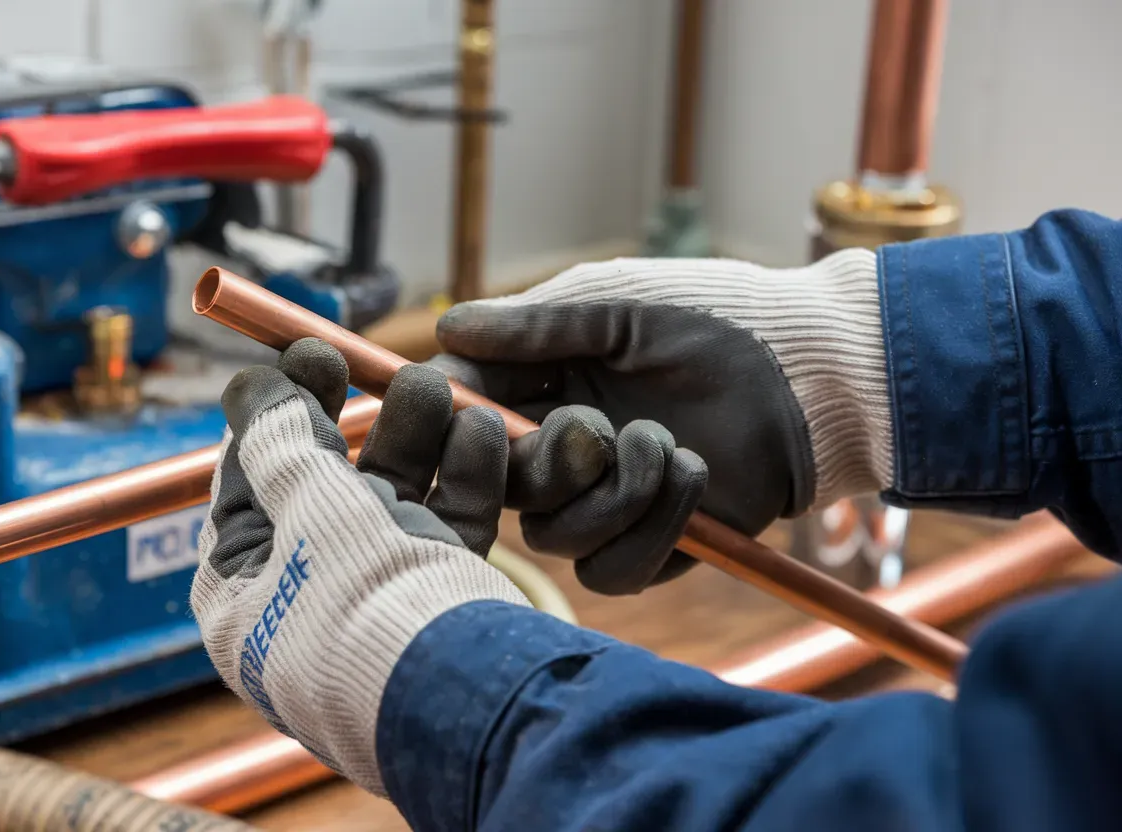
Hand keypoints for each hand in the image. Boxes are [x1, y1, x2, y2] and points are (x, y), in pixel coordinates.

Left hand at [190, 338, 527, 794]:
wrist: (463, 705)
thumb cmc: (364, 613)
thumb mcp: (307, 513)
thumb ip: (282, 445)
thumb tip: (248, 390)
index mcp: (241, 590)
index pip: (248, 481)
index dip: (277, 410)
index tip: (309, 355)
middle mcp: (304, 597)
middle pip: (327, 485)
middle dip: (362, 423)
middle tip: (384, 366)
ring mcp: (375, 602)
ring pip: (395, 501)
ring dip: (420, 442)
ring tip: (444, 390)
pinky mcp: (438, 605)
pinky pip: (444, 529)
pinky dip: (464, 482)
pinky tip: (481, 435)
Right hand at [430, 249, 890, 593]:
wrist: (811, 368)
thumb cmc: (716, 319)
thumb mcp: (618, 306)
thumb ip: (535, 325)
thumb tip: (447, 325)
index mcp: (549, 386)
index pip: (472, 415)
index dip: (457, 421)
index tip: (461, 412)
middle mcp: (570, 448)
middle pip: (504, 489)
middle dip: (543, 464)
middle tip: (596, 430)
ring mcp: (611, 500)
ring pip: (553, 538)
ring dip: (608, 495)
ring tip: (666, 444)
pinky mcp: (658, 543)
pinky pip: (614, 572)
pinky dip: (649, 528)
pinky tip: (691, 477)